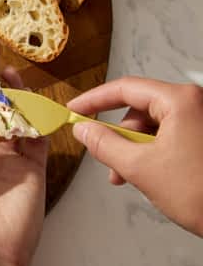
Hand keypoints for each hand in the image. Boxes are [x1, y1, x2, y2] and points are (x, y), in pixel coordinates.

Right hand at [67, 76, 202, 235]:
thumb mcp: (140, 168)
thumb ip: (104, 144)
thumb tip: (84, 130)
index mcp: (180, 101)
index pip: (124, 89)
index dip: (94, 100)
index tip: (75, 109)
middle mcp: (195, 104)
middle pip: (139, 109)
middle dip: (118, 136)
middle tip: (106, 158)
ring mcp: (202, 121)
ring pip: (153, 126)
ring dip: (135, 150)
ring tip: (130, 176)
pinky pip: (169, 136)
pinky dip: (153, 154)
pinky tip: (149, 176)